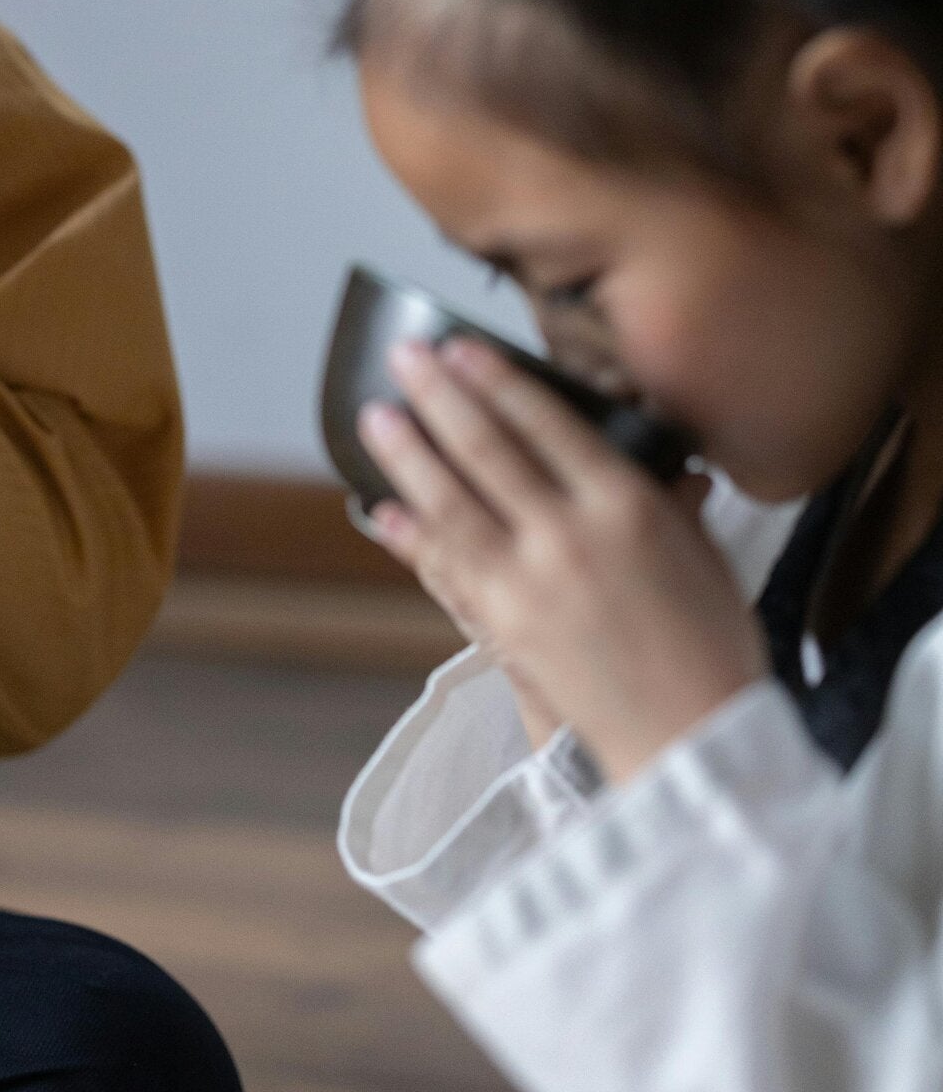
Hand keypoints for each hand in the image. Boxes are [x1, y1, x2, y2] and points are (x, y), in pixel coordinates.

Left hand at [359, 337, 766, 780]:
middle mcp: (569, 537)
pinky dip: (410, 538)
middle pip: (487, 451)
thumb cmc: (716, 649)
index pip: (548, 425)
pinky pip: (444, 572)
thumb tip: (674, 464)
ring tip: (375, 416)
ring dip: (407, 456)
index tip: (462, 348)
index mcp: (626, 507)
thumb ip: (675, 504)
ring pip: (450, 504)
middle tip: (403, 356)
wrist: (692, 743)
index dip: (499, 382)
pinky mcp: (503, 631)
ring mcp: (528, 585)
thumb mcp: (707, 558)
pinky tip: (381, 512)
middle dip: (439, 397)